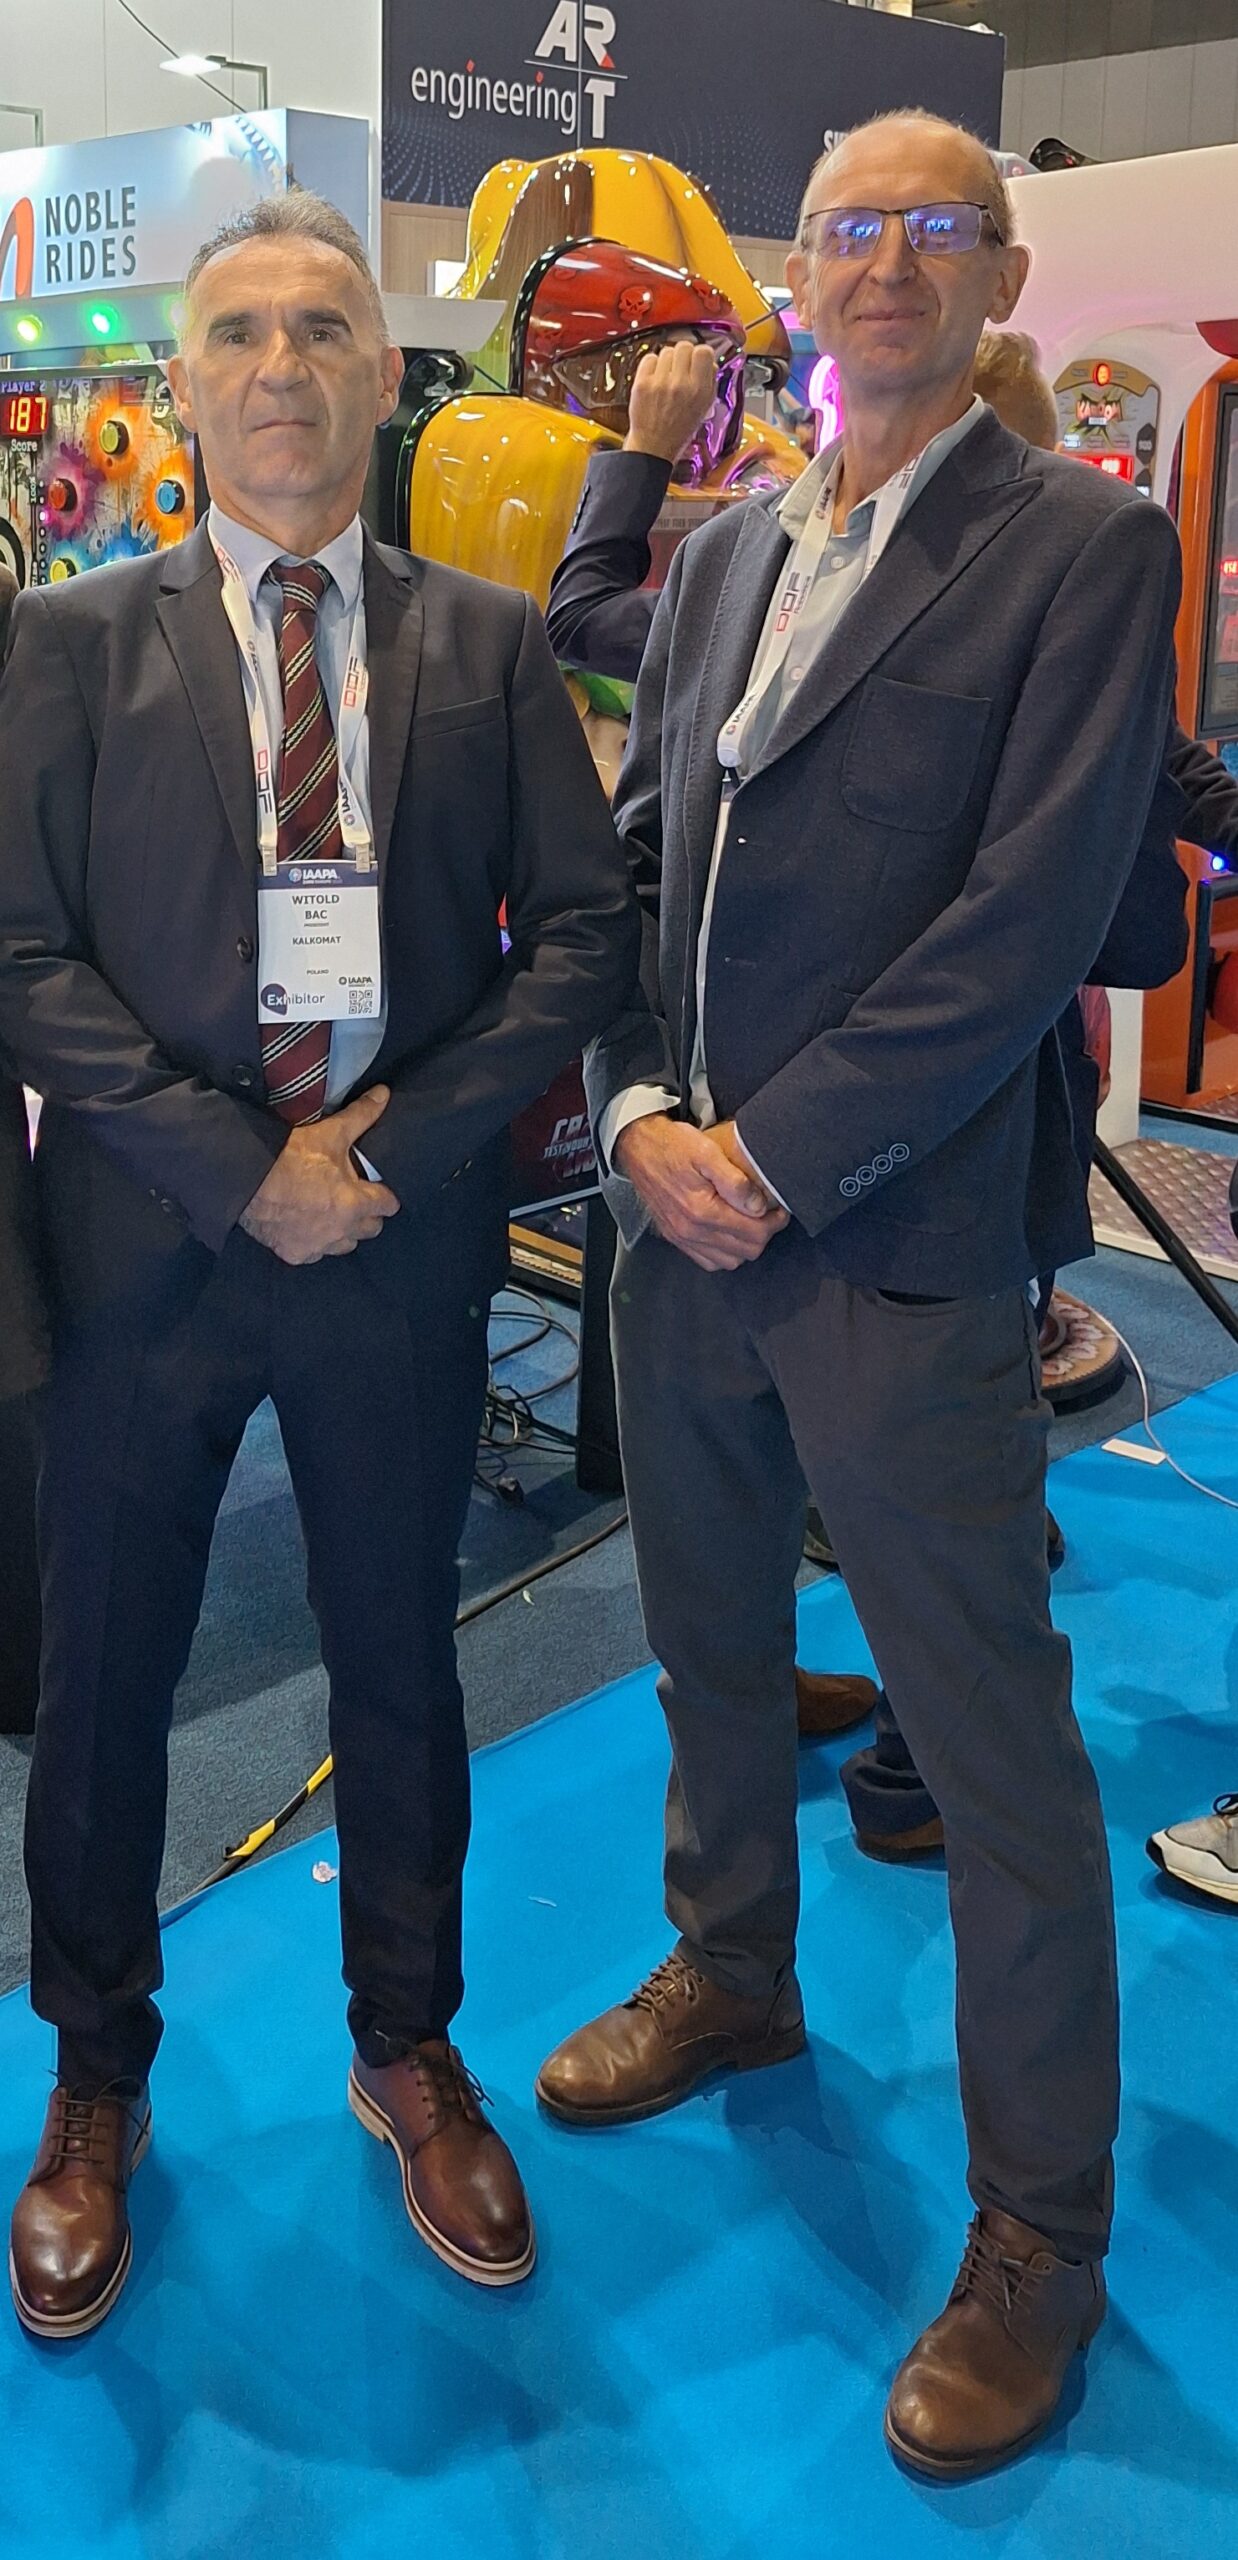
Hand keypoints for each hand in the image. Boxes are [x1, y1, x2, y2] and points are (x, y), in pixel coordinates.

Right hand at [239, 1085, 399, 1265]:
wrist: (244, 1180)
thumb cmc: (290, 1156)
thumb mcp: (330, 1133)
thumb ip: (362, 1115)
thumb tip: (384, 1094)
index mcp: (356, 1203)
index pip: (389, 1206)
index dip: (384, 1195)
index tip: (376, 1187)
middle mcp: (342, 1231)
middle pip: (371, 1229)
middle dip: (367, 1214)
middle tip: (354, 1197)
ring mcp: (318, 1247)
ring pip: (345, 1245)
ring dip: (344, 1231)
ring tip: (331, 1212)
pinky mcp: (295, 1254)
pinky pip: (316, 1254)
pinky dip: (315, 1243)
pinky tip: (305, 1226)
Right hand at [614, 1113, 787, 1270]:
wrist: (638, 1146)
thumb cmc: (672, 1145)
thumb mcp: (707, 1152)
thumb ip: (735, 1182)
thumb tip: (758, 1206)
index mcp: (702, 1211)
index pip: (754, 1233)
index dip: (774, 1223)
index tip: (780, 1209)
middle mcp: (691, 1231)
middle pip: (745, 1251)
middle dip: (764, 1234)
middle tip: (771, 1215)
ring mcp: (682, 1237)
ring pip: (729, 1261)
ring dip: (746, 1245)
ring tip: (752, 1223)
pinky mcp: (675, 1237)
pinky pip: (708, 1261)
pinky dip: (724, 1253)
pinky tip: (729, 1234)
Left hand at [624, 342, 718, 464]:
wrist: (653, 447)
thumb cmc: (678, 430)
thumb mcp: (704, 408)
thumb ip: (710, 382)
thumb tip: (709, 361)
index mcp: (700, 391)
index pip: (704, 351)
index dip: (700, 353)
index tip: (697, 359)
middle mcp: (681, 385)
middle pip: (684, 346)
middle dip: (683, 355)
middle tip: (681, 367)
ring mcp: (660, 383)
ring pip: (666, 350)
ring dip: (668, 361)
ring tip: (667, 376)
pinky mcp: (642, 383)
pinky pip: (649, 358)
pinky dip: (652, 365)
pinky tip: (655, 378)